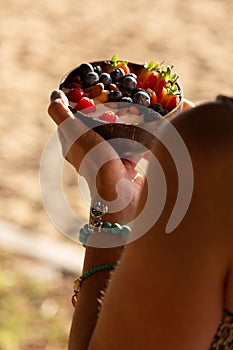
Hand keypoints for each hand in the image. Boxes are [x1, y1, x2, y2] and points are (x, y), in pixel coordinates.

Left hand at [48, 90, 144, 224]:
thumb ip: (61, 114)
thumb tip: (55, 94)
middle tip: (113, 94)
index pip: (71, 119)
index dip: (77, 103)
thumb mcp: (73, 132)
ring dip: (121, 122)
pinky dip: (136, 136)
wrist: (120, 191)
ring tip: (130, 106)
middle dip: (103, 110)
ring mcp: (108, 157)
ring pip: (113, 134)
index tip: (89, 88)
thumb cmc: (95, 160)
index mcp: (72, 143)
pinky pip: (131, 145)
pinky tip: (144, 123)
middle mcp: (88, 150)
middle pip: (94, 124)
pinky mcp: (125, 163)